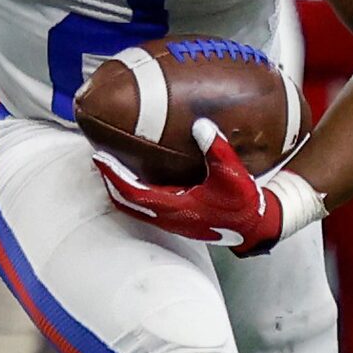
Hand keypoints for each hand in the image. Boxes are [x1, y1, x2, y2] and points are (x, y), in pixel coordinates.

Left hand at [93, 119, 315, 256]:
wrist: (253, 228)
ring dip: (119, 187)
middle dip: (109, 180)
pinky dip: (132, 191)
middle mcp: (167, 217)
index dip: (113, 175)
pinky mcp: (176, 219)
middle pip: (125, 202)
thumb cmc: (243, 204)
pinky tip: (136, 175)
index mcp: (175, 208)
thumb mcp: (232, 174)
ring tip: (111, 165)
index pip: (132, 193)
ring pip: (133, 206)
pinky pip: (144, 205)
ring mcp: (170, 221)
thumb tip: (200, 124)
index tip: (98, 158)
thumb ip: (217, 148)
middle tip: (98, 158)